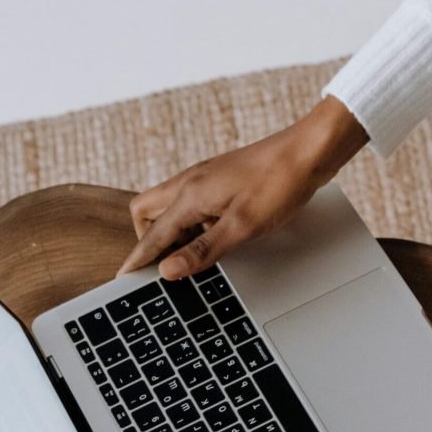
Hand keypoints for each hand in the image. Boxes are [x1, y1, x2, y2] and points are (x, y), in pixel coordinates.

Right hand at [118, 96, 367, 279]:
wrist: (307, 151)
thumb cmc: (279, 184)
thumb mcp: (242, 226)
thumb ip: (203, 250)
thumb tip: (168, 270)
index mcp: (189, 195)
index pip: (152, 235)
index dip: (138, 261)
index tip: (123, 279)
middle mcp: (189, 183)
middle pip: (147, 214)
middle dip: (150, 241)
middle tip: (167, 266)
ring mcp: (204, 179)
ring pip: (169, 208)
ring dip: (174, 232)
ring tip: (193, 256)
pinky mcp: (219, 180)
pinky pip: (192, 203)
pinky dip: (193, 222)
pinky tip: (215, 235)